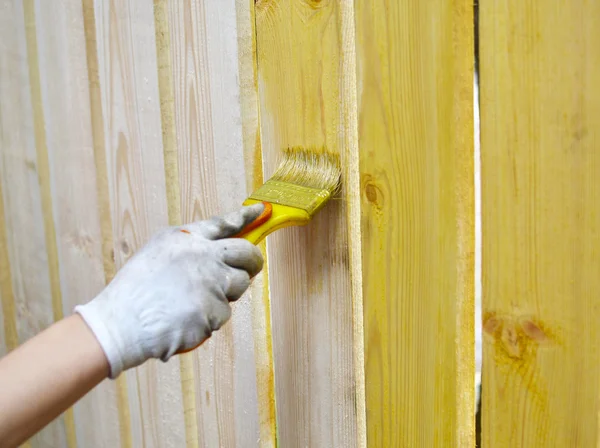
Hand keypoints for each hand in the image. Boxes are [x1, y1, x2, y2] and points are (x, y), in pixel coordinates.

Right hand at [75, 203, 264, 378]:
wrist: (119, 324)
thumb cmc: (135, 293)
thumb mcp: (158, 253)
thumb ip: (189, 248)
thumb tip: (220, 252)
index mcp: (185, 238)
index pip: (223, 222)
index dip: (245, 216)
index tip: (260, 210)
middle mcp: (202, 255)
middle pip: (247, 253)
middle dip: (253, 262)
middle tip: (249, 269)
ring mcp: (210, 282)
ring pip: (237, 286)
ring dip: (224, 295)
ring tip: (191, 302)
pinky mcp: (213, 310)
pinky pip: (222, 314)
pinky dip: (208, 319)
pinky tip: (184, 320)